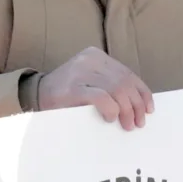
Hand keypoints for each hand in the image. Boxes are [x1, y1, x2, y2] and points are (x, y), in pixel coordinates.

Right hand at [37, 47, 153, 130]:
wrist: (33, 96)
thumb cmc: (68, 95)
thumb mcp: (92, 83)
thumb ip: (111, 86)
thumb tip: (141, 105)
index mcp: (97, 56)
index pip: (128, 74)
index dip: (142, 93)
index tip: (149, 110)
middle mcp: (90, 59)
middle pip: (125, 83)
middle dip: (136, 105)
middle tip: (138, 123)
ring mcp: (80, 71)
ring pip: (117, 89)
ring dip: (127, 110)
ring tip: (128, 124)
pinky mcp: (72, 87)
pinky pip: (101, 97)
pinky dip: (111, 108)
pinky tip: (111, 118)